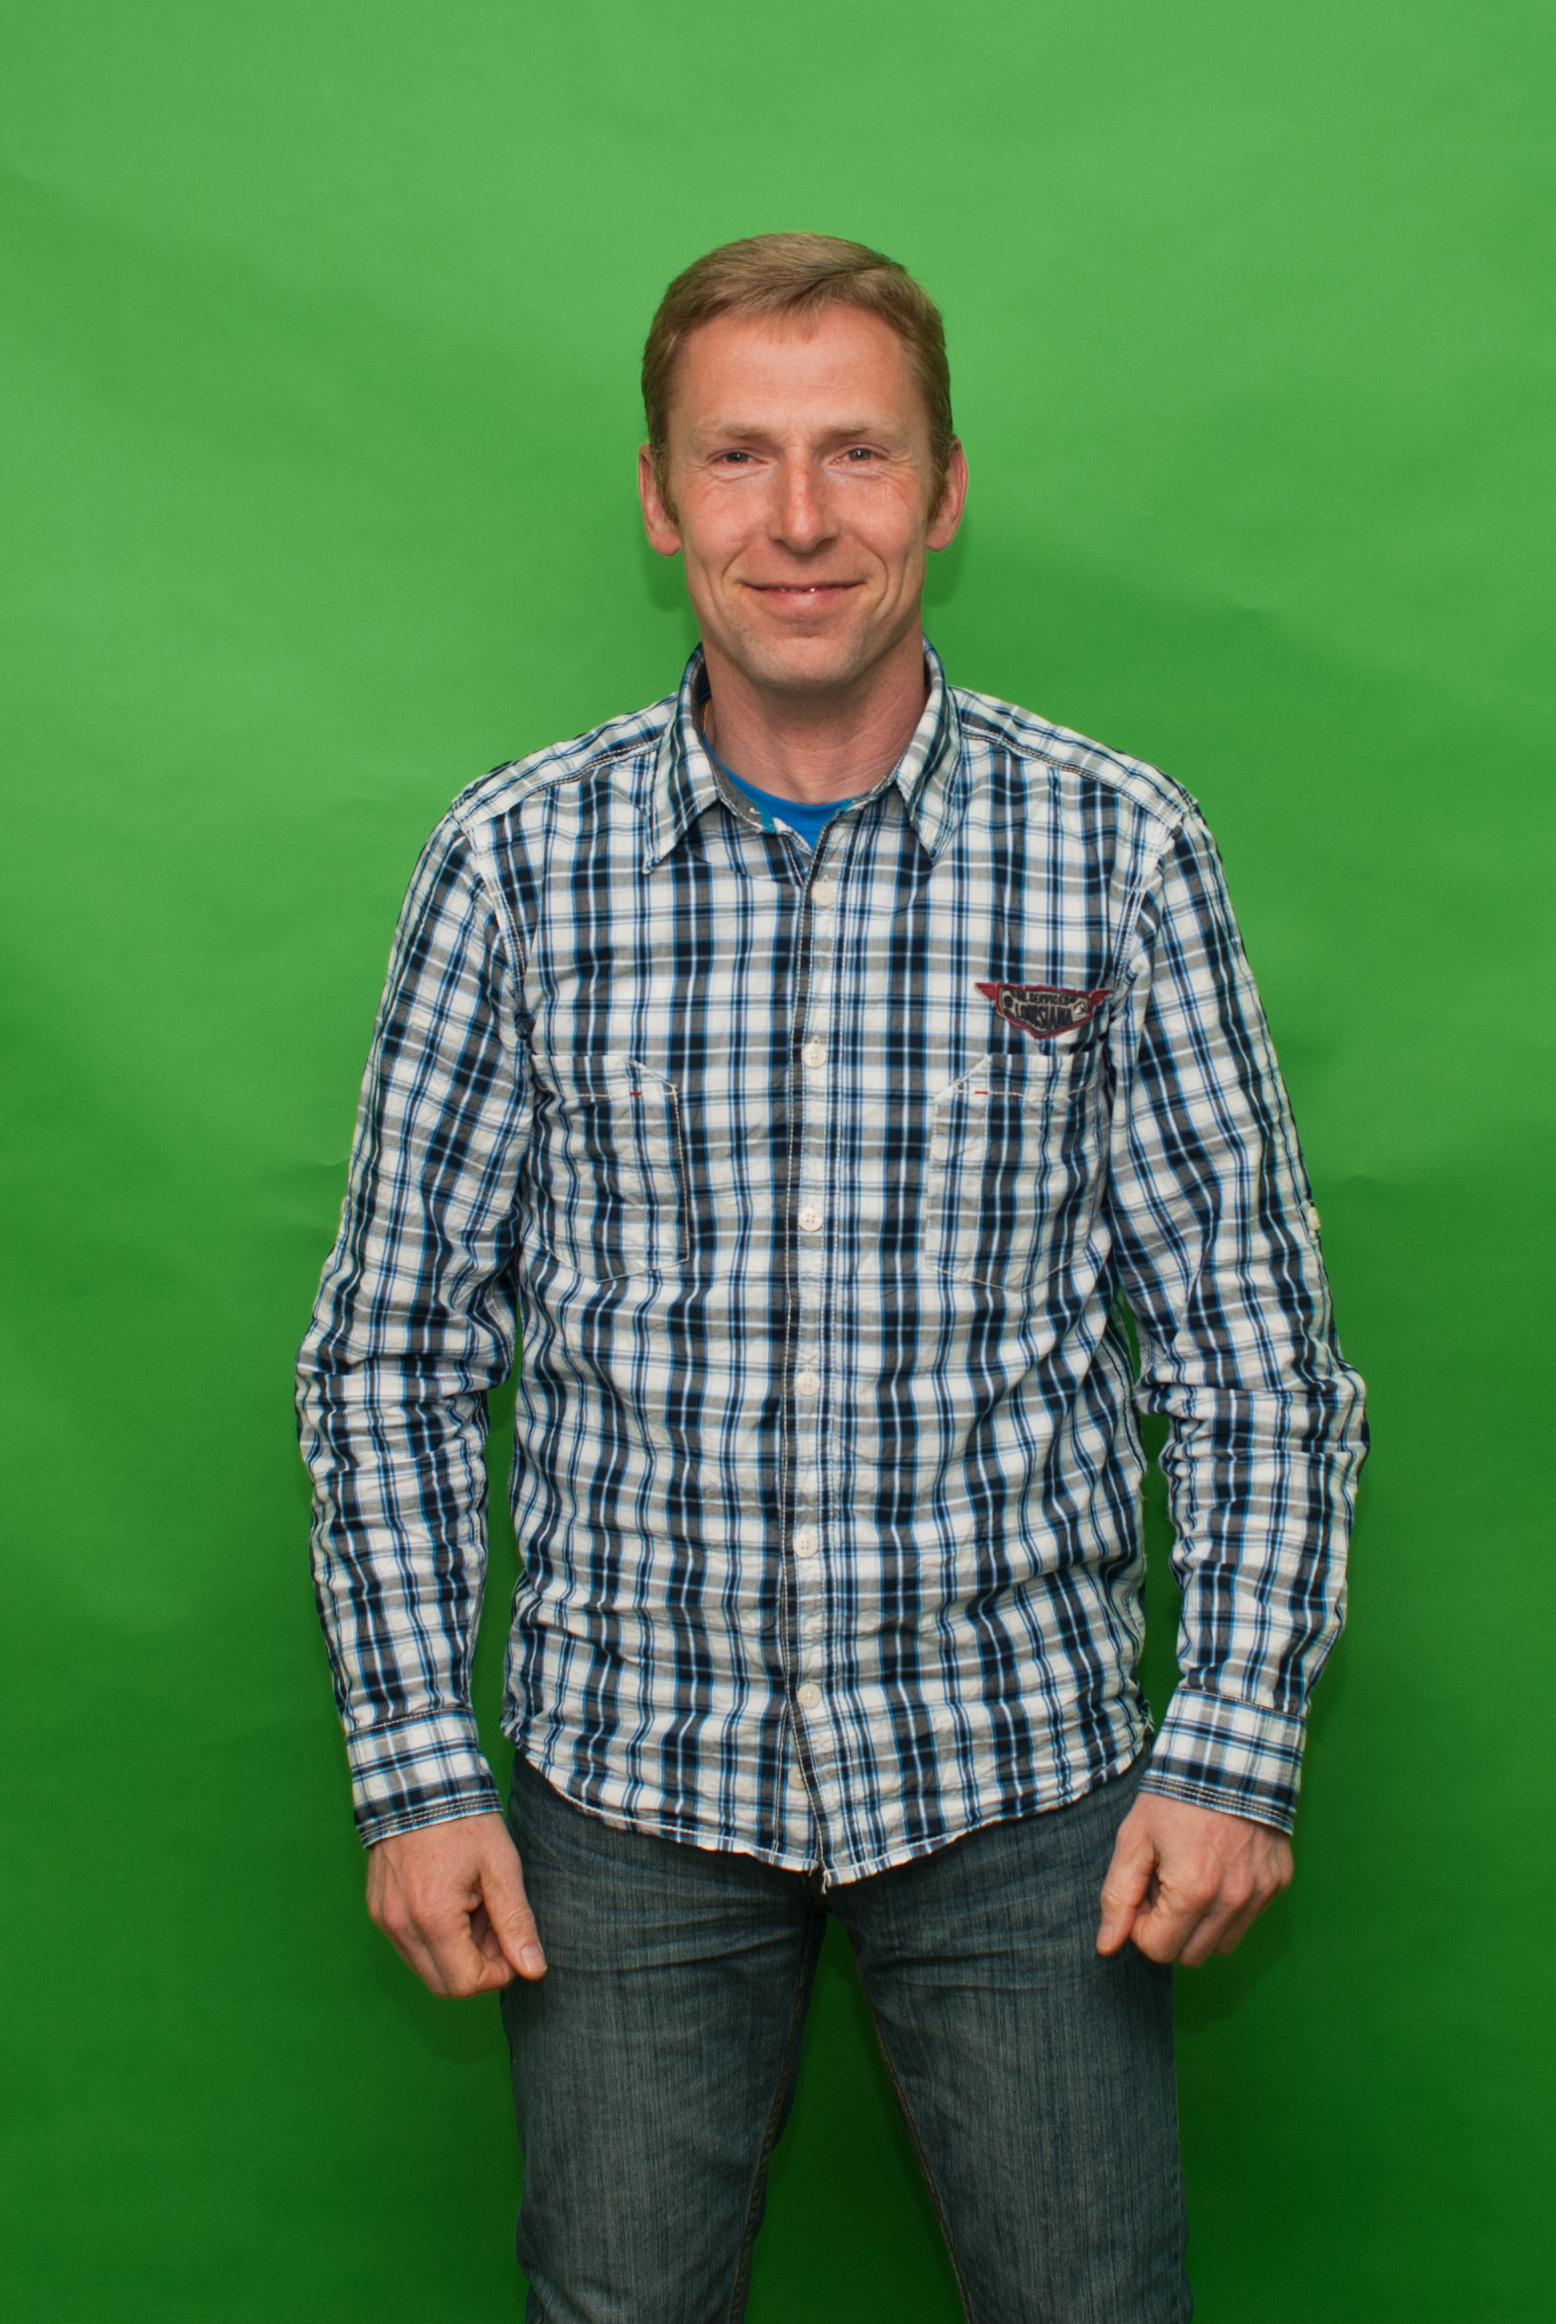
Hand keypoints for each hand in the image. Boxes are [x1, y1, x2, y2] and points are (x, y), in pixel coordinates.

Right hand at [366, 1812, 546, 1995]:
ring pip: (426, 1966)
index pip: (466, 1983)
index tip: (511, 1942)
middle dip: (477, 1965)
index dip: (497, 1973)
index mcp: (432, 1917)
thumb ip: (516, 1923)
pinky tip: (452, 1899)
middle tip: (494, 1923)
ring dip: (456, 1951)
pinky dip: (435, 1936)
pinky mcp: (379, 1909)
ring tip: (473, 1905)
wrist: (419, 1781)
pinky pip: (410, 1944)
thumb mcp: (501, 1868)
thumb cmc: (464, 1821)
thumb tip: (534, 1970)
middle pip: (443, 1984)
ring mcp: (385, 1918)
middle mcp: (400, 1926)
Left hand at [1096, 1791, 1291, 1965]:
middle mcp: (1232, 1901)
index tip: (1143, 1891)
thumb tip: (1107, 1946)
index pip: (1158, 1950)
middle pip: (1190, 1955)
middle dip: (1170, 1928)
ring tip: (1192, 1877)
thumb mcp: (1134, 1839)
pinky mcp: (1278, 1883)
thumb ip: (1118, 1896)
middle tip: (1165, 1884)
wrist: (1229, 1755)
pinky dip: (1228, 1906)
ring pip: (1221, 1944)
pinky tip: (1218, 1868)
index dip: (1141, 1925)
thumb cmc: (1175, 1796)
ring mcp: (1260, 1894)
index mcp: (1192, 1892)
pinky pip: (1247, 1918)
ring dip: (1200, 1924)